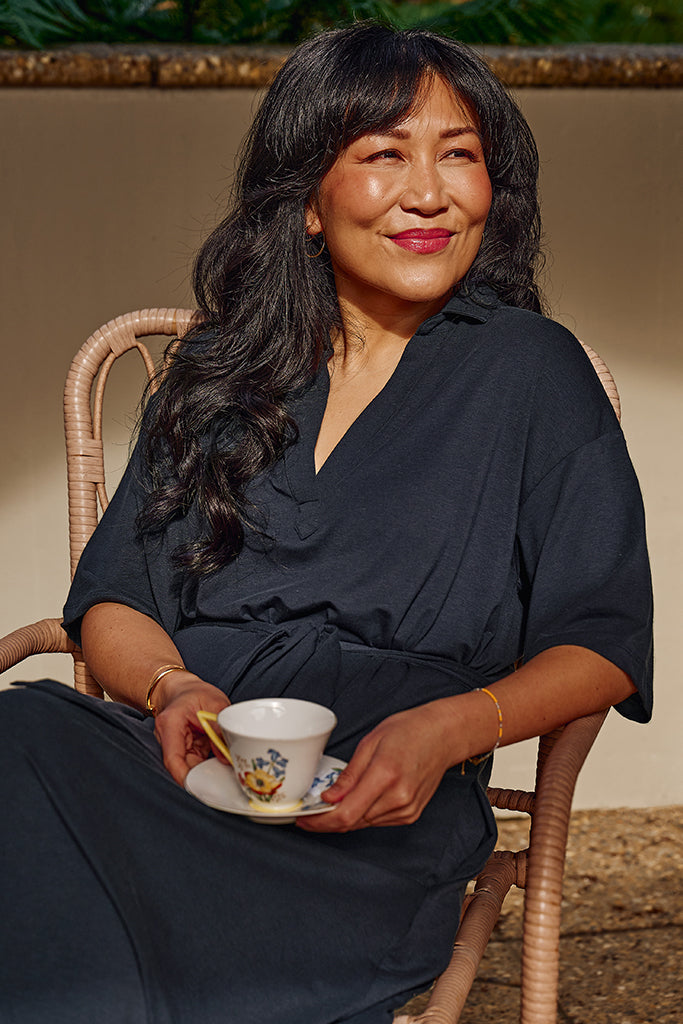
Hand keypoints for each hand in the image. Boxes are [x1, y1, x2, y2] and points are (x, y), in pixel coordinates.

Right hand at [152, 673, 229, 785]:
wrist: (183, 690)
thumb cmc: (196, 693)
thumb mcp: (215, 703)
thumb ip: (219, 729)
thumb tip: (225, 757)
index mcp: (170, 724)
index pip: (173, 759)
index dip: (186, 778)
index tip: (203, 788)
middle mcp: (168, 738)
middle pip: (182, 767)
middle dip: (202, 777)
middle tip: (224, 784)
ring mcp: (175, 746)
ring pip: (190, 768)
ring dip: (207, 772)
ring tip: (227, 773)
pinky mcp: (184, 750)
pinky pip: (196, 764)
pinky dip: (208, 766)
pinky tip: (222, 766)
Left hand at [297, 702, 455, 833]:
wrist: (443, 735)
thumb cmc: (409, 730)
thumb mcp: (371, 742)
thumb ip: (349, 775)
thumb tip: (329, 798)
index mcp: (385, 776)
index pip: (346, 814)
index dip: (320, 822)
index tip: (303, 820)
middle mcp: (398, 798)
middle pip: (353, 822)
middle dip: (327, 820)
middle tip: (309, 812)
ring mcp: (407, 809)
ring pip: (364, 823)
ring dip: (345, 817)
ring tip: (330, 804)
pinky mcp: (411, 814)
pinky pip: (378, 821)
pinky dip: (362, 814)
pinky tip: (356, 801)